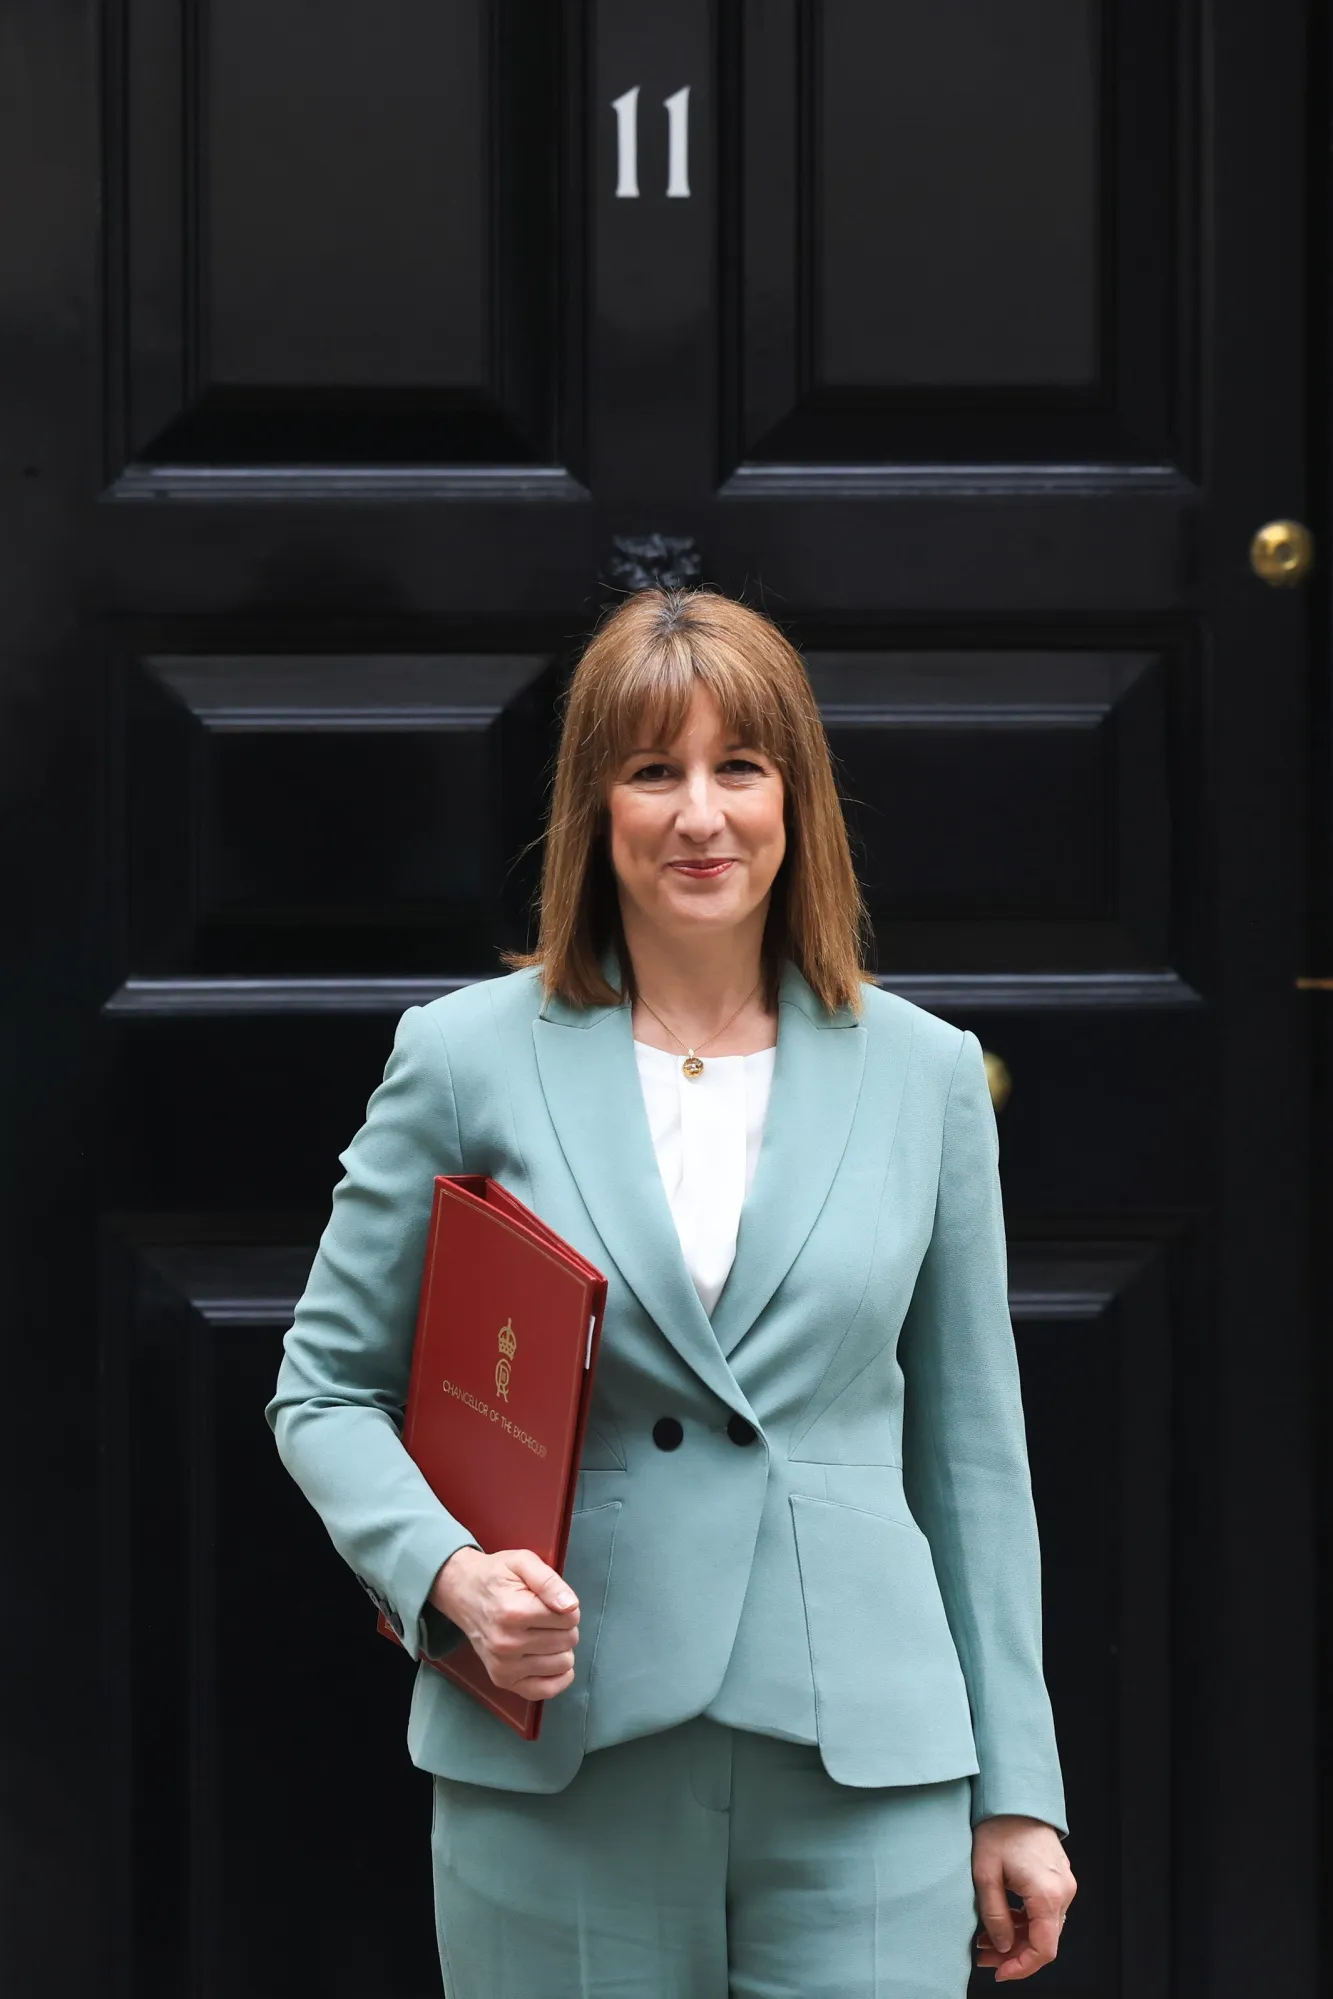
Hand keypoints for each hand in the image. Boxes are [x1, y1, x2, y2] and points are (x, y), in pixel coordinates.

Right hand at [429, 1546, 580, 1699]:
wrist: (462, 1592)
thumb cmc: (497, 1575)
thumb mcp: (523, 1561)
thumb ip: (549, 1581)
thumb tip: (571, 1607)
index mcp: (514, 1612)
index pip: (570, 1618)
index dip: (567, 1607)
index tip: (551, 1601)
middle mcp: (507, 1644)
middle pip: (568, 1641)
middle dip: (564, 1626)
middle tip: (544, 1616)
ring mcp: (504, 1666)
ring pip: (563, 1664)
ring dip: (559, 1648)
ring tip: (541, 1633)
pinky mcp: (502, 1680)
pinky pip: (545, 1690)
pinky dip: (556, 1676)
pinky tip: (548, 1659)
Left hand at [972, 1815, 1076, 1980]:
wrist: (1015, 1796)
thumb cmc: (999, 1828)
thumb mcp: (985, 1874)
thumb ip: (995, 1915)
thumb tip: (1002, 1946)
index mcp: (1047, 1894)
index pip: (1043, 1949)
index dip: (1022, 1967)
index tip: (999, 1971)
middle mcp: (1063, 1892)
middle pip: (1044, 1941)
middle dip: (1014, 1955)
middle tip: (984, 1957)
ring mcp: (1063, 1884)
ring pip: (1044, 1927)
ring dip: (1018, 1939)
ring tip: (986, 1939)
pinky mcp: (1058, 1878)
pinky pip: (1045, 1911)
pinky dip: (1025, 1922)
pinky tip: (1003, 1920)